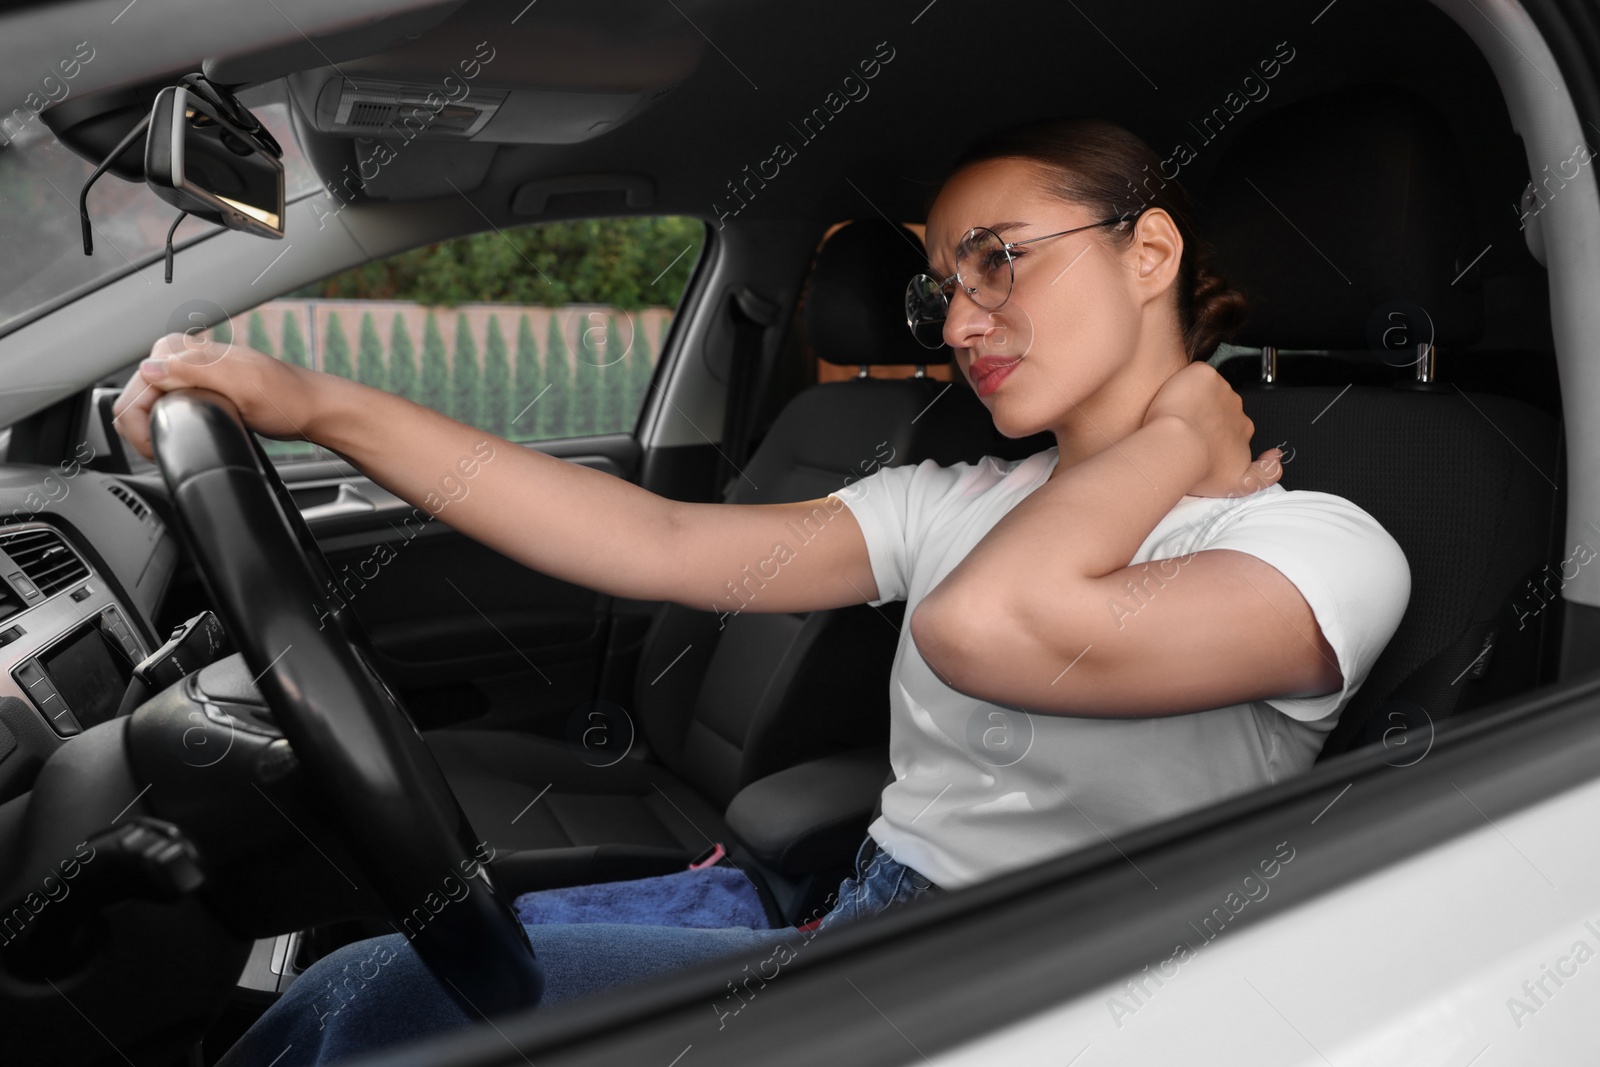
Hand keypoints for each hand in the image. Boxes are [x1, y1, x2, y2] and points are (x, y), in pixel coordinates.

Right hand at [112, 332, 332, 461]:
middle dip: (145, 431)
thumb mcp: (241, 385)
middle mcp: (175, 357)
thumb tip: (150, 369)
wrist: (310, 410)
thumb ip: (194, 372)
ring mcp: (183, 374)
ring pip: (145, 408)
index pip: (131, 393)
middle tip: (173, 451)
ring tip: (183, 442)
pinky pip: (162, 409)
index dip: (139, 429)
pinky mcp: (193, 389)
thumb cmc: (286, 398)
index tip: (161, 450)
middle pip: (133, 401)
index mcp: (177, 349)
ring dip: (155, 430)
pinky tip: (187, 435)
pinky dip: (167, 427)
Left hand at [1142, 360, 1281, 497]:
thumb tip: (1276, 459)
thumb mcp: (1241, 485)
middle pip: (1220, 408)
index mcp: (1244, 429)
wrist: (1178, 449)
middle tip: (1184, 430)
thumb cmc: (1199, 469)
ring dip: (1194, 400)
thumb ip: (1265, 474)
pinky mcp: (1204, 376)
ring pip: (1207, 391)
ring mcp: (1221, 390)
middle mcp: (1237, 408)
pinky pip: (1196, 374)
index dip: (1216, 433)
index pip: (1233, 427)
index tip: (1202, 441)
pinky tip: (1175, 398)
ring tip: (1176, 416)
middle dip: (1205, 416)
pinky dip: (1186, 382)